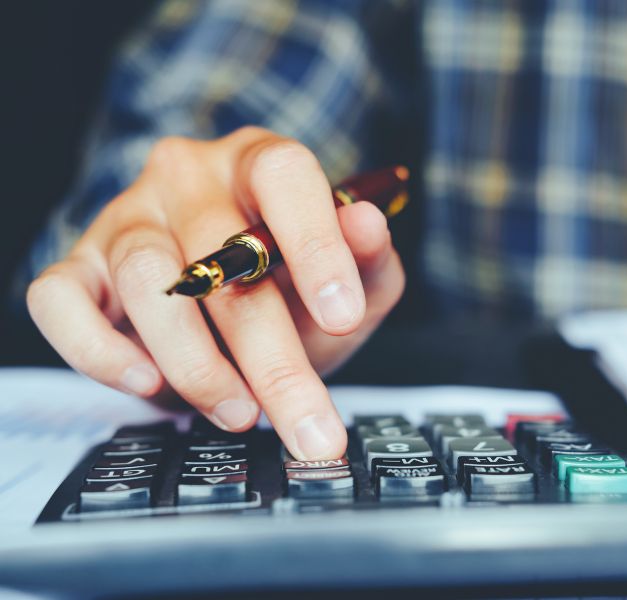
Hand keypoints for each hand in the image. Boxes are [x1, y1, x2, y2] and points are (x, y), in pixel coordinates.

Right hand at [27, 127, 404, 457]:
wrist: (228, 309)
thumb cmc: (293, 288)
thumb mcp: (352, 282)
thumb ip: (368, 259)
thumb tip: (367, 225)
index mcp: (261, 163)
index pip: (285, 175)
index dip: (316, 243)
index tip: (342, 315)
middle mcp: (188, 178)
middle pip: (220, 253)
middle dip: (272, 355)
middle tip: (308, 424)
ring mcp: (126, 219)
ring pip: (147, 280)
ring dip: (197, 363)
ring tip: (240, 412)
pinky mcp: (78, 267)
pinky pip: (60, 300)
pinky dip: (99, 350)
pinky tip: (148, 383)